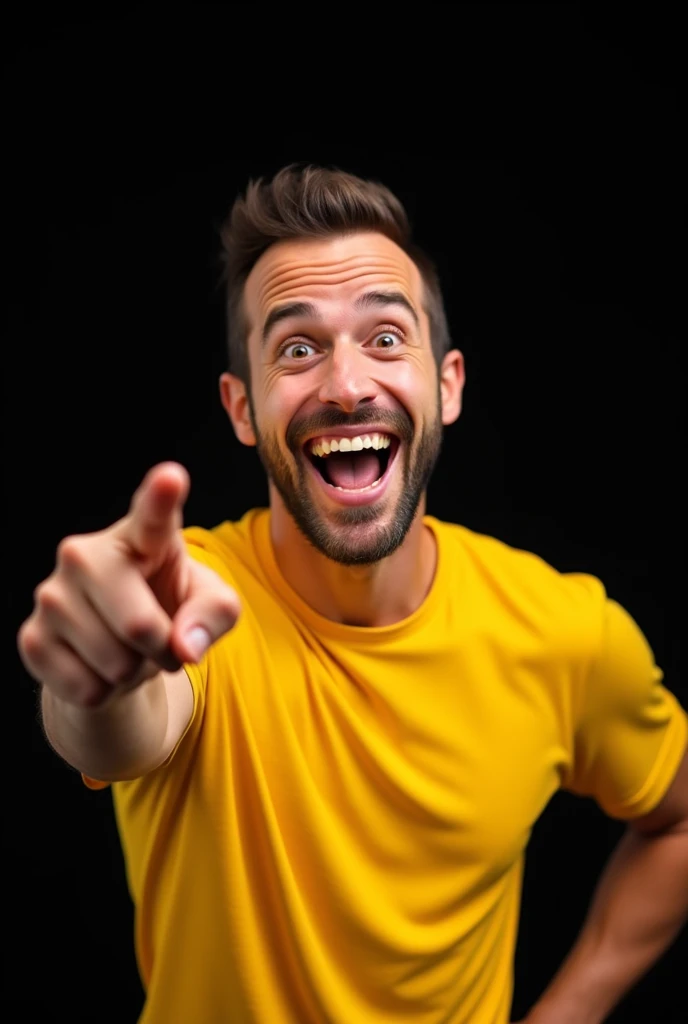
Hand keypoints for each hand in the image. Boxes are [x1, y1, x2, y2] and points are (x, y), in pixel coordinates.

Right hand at [18, 462, 240, 708]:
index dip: (161, 496)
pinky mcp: (31, 637)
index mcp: (142, 535)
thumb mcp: (212, 607)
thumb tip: (185, 648)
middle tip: (160, 641)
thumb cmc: (171, 608)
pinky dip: (105, 692)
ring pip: (114, 664)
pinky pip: (87, 688)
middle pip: (140, 627)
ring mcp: (51, 594)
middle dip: (163, 651)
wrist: (121, 649)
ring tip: (128, 650)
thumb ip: (215, 616)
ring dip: (134, 672)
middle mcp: (86, 553)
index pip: (152, 514)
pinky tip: (97, 666)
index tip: (172, 478)